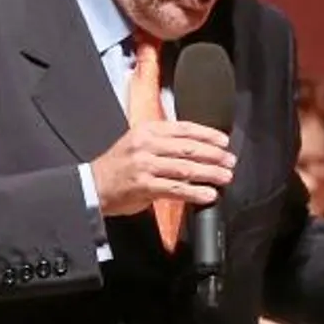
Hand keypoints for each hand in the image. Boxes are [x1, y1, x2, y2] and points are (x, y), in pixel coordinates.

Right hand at [90, 120, 234, 217]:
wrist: (93, 185)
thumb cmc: (119, 166)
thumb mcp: (138, 142)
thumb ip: (164, 142)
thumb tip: (197, 147)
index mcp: (148, 130)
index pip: (184, 129)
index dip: (208, 135)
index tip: (224, 142)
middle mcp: (147, 145)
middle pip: (189, 148)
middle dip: (214, 155)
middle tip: (230, 161)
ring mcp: (145, 166)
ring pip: (185, 168)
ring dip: (210, 173)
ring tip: (225, 177)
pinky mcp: (144, 186)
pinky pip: (176, 188)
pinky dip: (195, 192)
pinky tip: (208, 194)